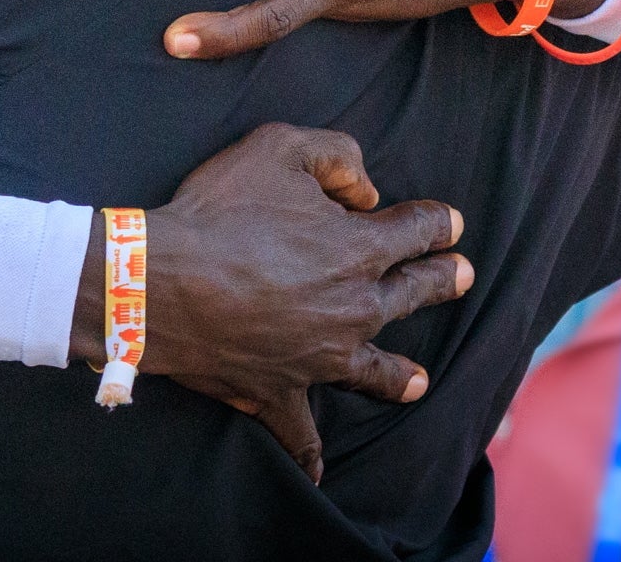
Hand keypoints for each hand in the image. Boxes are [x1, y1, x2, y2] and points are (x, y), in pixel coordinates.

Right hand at [71, 123, 471, 482]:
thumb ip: (336, 156)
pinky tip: (318, 472)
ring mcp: (320, 358)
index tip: (450, 222)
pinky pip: (300, 432)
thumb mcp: (278, 148)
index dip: (437, 222)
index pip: (416, 231)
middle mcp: (354, 309)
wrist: (158, 284)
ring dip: (398, 374)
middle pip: (411, 293)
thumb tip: (366, 191)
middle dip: (441, 280)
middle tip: (462, 276)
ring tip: (420, 383)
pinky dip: (309, 453)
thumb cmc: (218, 212)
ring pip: (374, 370)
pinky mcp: (279, 392)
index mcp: (360, 250)